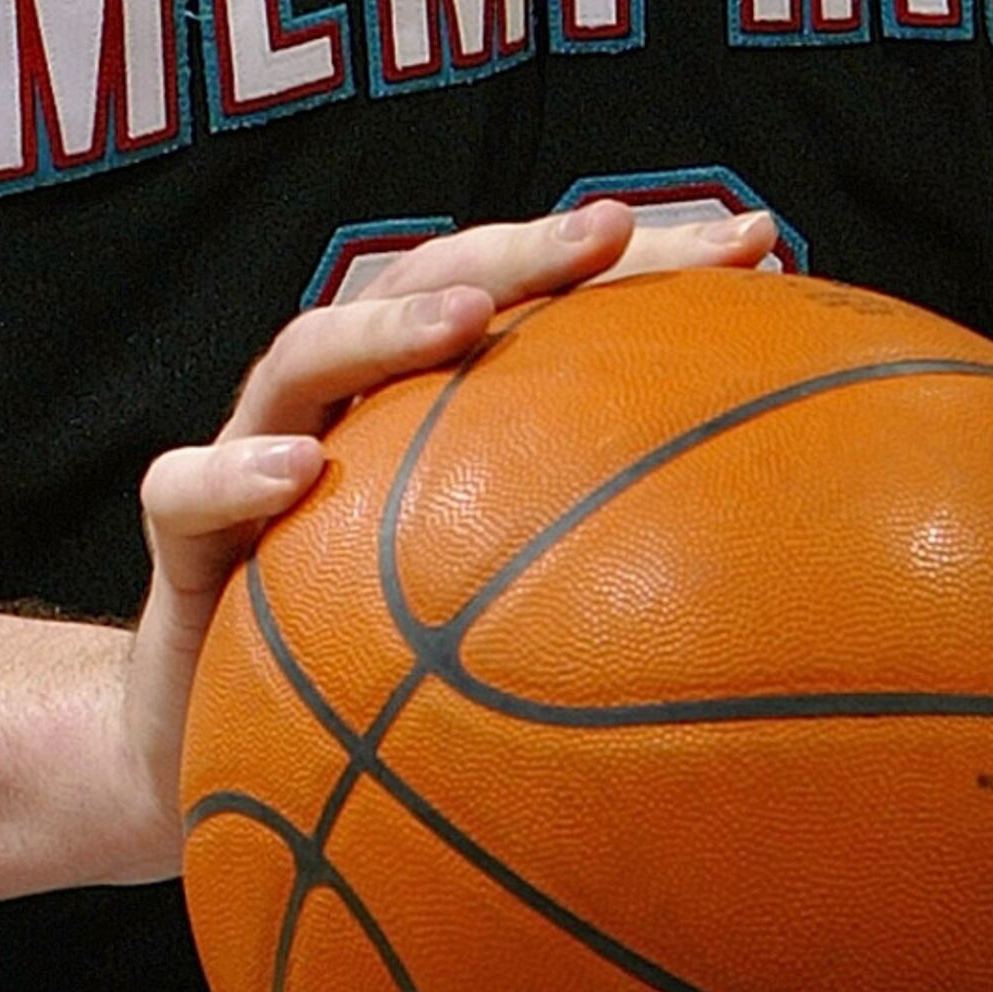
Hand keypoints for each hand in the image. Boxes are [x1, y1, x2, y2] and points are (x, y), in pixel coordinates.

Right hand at [119, 194, 779, 848]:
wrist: (204, 761)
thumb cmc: (378, 679)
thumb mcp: (512, 630)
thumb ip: (614, 584)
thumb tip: (809, 607)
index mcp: (437, 406)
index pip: (548, 301)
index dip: (649, 264)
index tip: (762, 245)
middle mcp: (350, 407)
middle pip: (431, 287)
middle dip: (524, 250)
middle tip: (613, 230)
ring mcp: (257, 458)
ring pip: (305, 355)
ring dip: (388, 327)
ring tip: (469, 322)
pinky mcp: (183, 541)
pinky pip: (186, 492)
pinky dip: (237, 473)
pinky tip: (299, 475)